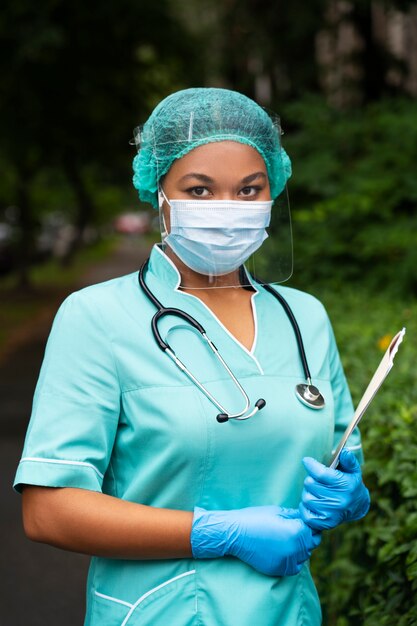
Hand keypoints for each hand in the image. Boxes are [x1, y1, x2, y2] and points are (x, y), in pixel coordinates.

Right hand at [191, 505, 320, 576]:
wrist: (236, 534)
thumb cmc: (256, 518)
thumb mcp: (278, 511)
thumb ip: (296, 516)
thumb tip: (308, 518)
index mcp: (296, 532)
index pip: (314, 531)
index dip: (310, 525)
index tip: (303, 521)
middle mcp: (294, 550)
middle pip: (311, 544)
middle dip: (305, 536)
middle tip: (293, 528)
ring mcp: (286, 562)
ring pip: (304, 556)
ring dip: (300, 548)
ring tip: (286, 538)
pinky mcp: (278, 570)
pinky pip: (294, 567)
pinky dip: (293, 560)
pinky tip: (283, 550)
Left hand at [299, 449, 369, 530]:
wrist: (357, 506)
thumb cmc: (350, 483)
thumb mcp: (352, 469)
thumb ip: (348, 459)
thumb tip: (343, 452)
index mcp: (345, 485)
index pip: (320, 474)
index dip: (310, 465)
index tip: (307, 461)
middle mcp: (339, 501)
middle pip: (310, 484)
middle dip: (311, 479)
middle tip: (316, 480)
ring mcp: (331, 513)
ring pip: (306, 497)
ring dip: (308, 492)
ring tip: (316, 492)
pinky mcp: (324, 523)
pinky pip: (305, 513)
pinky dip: (305, 507)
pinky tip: (313, 503)